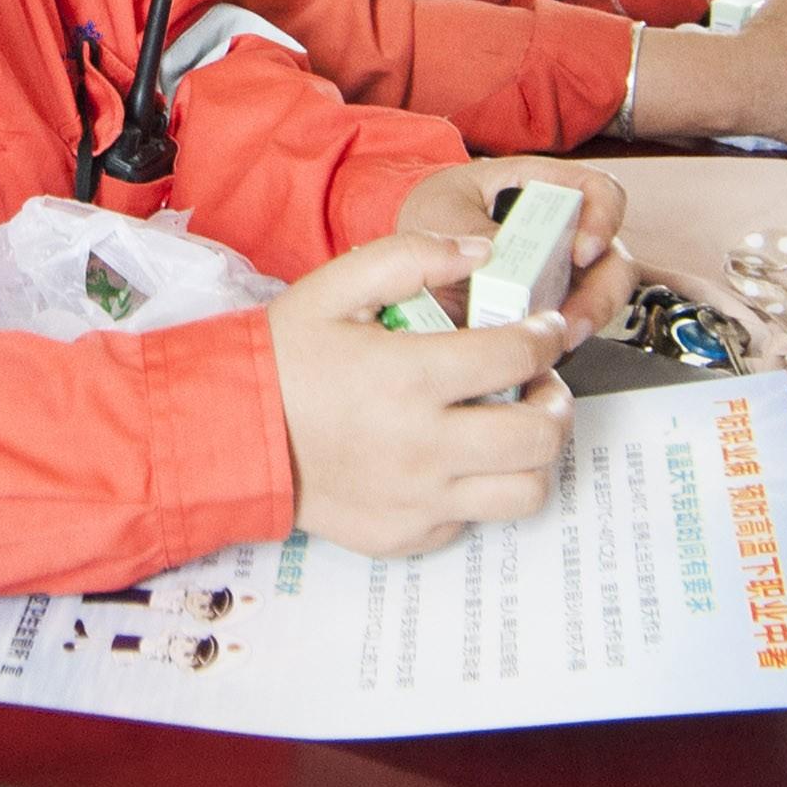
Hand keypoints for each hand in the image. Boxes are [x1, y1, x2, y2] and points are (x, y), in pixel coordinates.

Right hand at [267, 234, 578, 557]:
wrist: (229, 436)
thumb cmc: (283, 360)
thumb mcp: (334, 286)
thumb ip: (410, 257)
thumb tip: (480, 251)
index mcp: (408, 377)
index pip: (517, 356)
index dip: (547, 336)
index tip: (545, 329)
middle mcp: (422, 446)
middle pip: (538, 436)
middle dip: (557, 401)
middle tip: (541, 383)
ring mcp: (417, 499)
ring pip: (524, 492)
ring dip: (534, 456)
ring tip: (515, 427)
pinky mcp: (406, 535)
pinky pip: (473, 519)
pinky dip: (480, 488)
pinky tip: (458, 458)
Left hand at [391, 157, 632, 331]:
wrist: (409, 245)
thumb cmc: (434, 209)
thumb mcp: (445, 211)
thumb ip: (473, 232)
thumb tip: (498, 258)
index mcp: (545, 187)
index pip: (601, 192)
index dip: (603, 219)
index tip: (583, 251)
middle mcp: (564, 229)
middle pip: (613, 256)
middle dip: (602, 292)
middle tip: (574, 317)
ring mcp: (560, 269)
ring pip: (601, 295)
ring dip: (586, 320)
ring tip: (558, 340)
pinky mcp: (548, 303)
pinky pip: (569, 322)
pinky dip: (560, 338)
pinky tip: (540, 351)